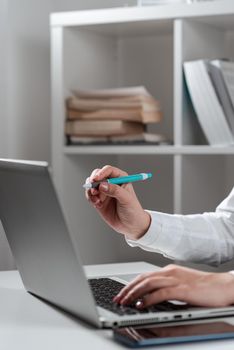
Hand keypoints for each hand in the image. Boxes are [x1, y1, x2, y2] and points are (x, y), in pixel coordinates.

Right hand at [85, 165, 150, 239]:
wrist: (131, 226)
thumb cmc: (133, 210)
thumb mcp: (126, 199)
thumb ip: (115, 191)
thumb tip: (102, 185)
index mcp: (121, 178)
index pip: (109, 170)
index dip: (101, 173)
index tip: (96, 179)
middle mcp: (111, 183)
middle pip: (97, 175)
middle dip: (93, 181)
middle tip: (92, 188)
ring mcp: (104, 191)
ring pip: (92, 185)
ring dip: (91, 191)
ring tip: (97, 200)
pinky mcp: (99, 200)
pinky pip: (90, 195)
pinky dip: (90, 198)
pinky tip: (97, 204)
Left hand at [113, 264, 233, 307]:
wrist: (224, 286)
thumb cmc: (205, 288)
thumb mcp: (182, 286)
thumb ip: (167, 289)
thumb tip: (152, 299)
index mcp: (169, 270)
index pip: (145, 276)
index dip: (131, 284)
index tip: (122, 293)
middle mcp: (170, 272)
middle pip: (143, 278)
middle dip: (127, 289)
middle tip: (118, 299)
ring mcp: (176, 279)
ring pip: (148, 284)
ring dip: (133, 294)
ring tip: (124, 303)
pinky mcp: (182, 289)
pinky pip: (160, 293)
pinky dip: (148, 299)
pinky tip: (140, 305)